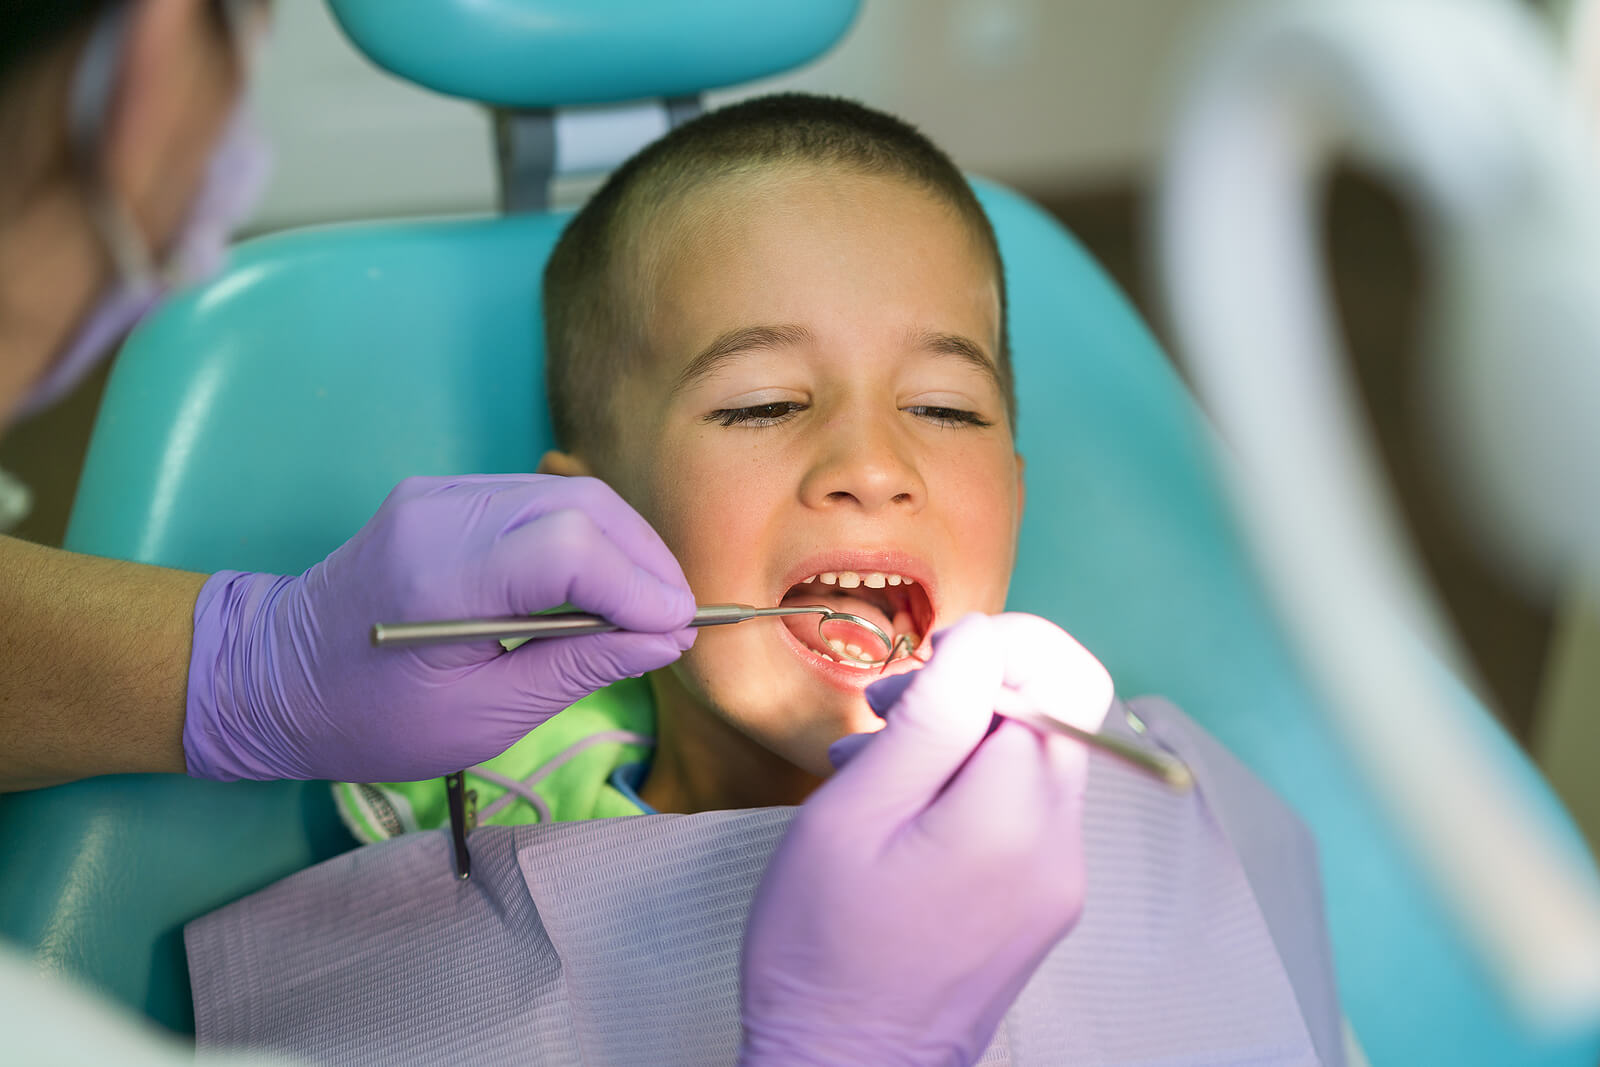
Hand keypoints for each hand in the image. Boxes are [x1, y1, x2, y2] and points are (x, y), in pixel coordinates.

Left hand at [182, 474, 694, 781]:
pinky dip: (590, 538)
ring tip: (650, 609)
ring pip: (570, 495)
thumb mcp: (480, 717)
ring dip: (625, 547)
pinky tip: (604, 587)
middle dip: (645, 562)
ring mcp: (442, 492)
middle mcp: (441, 512)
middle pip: (582, 507)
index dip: (639, 587)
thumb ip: (579, 667)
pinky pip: (542, 500)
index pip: (570, 550)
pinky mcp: (448, 493)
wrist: (273, 675)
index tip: (679, 633)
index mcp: (437, 577)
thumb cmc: (367, 718)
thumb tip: (666, 640)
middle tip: (677, 623)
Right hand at [739, 613, 1107, 1066]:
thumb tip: (981, 638)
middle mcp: (1060, 848)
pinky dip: (971, 789)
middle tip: (886, 710)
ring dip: (964, 739)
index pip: (1053, 679)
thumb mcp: (853, 813)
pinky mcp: (1043, 905)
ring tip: (874, 763)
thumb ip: (930, 716)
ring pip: (1035, 761)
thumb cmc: (824, 950)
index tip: (925, 662)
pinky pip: (1024, 813)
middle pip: (1056, 715)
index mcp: (1015, 817)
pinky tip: (901, 810)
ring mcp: (1059, 881)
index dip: (990, 649)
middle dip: (974, 688)